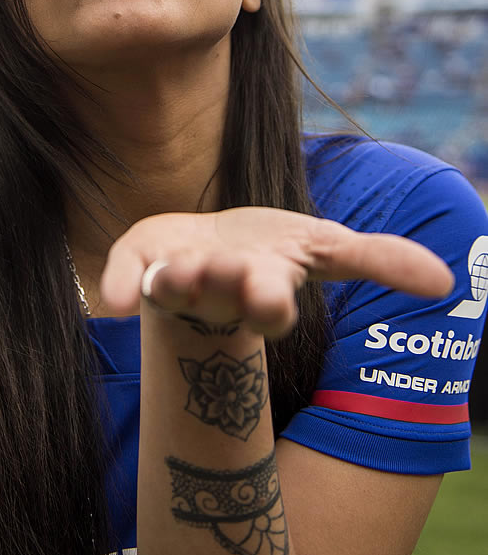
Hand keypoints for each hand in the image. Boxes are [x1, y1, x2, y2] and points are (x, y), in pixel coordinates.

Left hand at [99, 207, 453, 337]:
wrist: (203, 250)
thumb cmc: (267, 253)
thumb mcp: (327, 247)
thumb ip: (381, 259)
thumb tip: (446, 282)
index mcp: (263, 290)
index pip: (270, 307)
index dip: (270, 304)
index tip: (272, 302)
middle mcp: (218, 292)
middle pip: (223, 297)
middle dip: (228, 290)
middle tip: (228, 280)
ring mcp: (175, 282)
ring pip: (173, 286)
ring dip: (173, 282)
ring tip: (170, 273)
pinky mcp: (139, 266)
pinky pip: (122, 274)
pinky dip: (112, 284)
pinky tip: (108, 301)